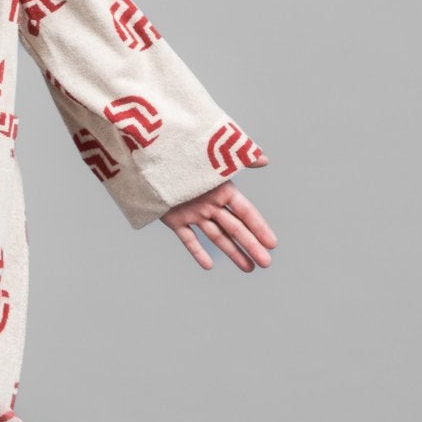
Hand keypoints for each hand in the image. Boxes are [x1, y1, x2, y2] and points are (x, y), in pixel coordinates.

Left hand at [160, 160, 275, 270]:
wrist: (149, 159)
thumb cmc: (183, 153)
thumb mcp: (214, 155)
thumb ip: (241, 158)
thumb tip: (265, 159)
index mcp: (222, 189)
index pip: (246, 212)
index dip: (259, 227)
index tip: (272, 244)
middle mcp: (211, 203)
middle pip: (235, 228)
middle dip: (251, 246)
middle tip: (265, 263)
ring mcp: (194, 213)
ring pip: (217, 236)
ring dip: (233, 252)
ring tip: (248, 268)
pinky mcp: (175, 220)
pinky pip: (188, 239)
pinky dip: (197, 252)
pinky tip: (208, 266)